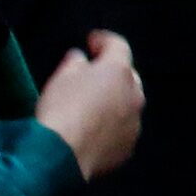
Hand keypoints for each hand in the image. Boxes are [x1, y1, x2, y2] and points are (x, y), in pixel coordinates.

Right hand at [34, 31, 143, 178]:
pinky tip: (94, 131)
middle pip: (127, 76)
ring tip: (92, 106)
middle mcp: (135, 94)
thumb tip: (80, 58)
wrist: (61, 154)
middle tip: (92, 75)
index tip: (91, 41)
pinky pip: (122, 130)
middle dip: (112, 73)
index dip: (103, 41)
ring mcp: (135, 122)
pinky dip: (112, 126)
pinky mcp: (128, 146)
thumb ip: (75, 62)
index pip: (118, 46)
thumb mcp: (61, 76)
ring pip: (127, 105)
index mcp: (119, 71)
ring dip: (114, 101)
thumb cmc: (61, 109)